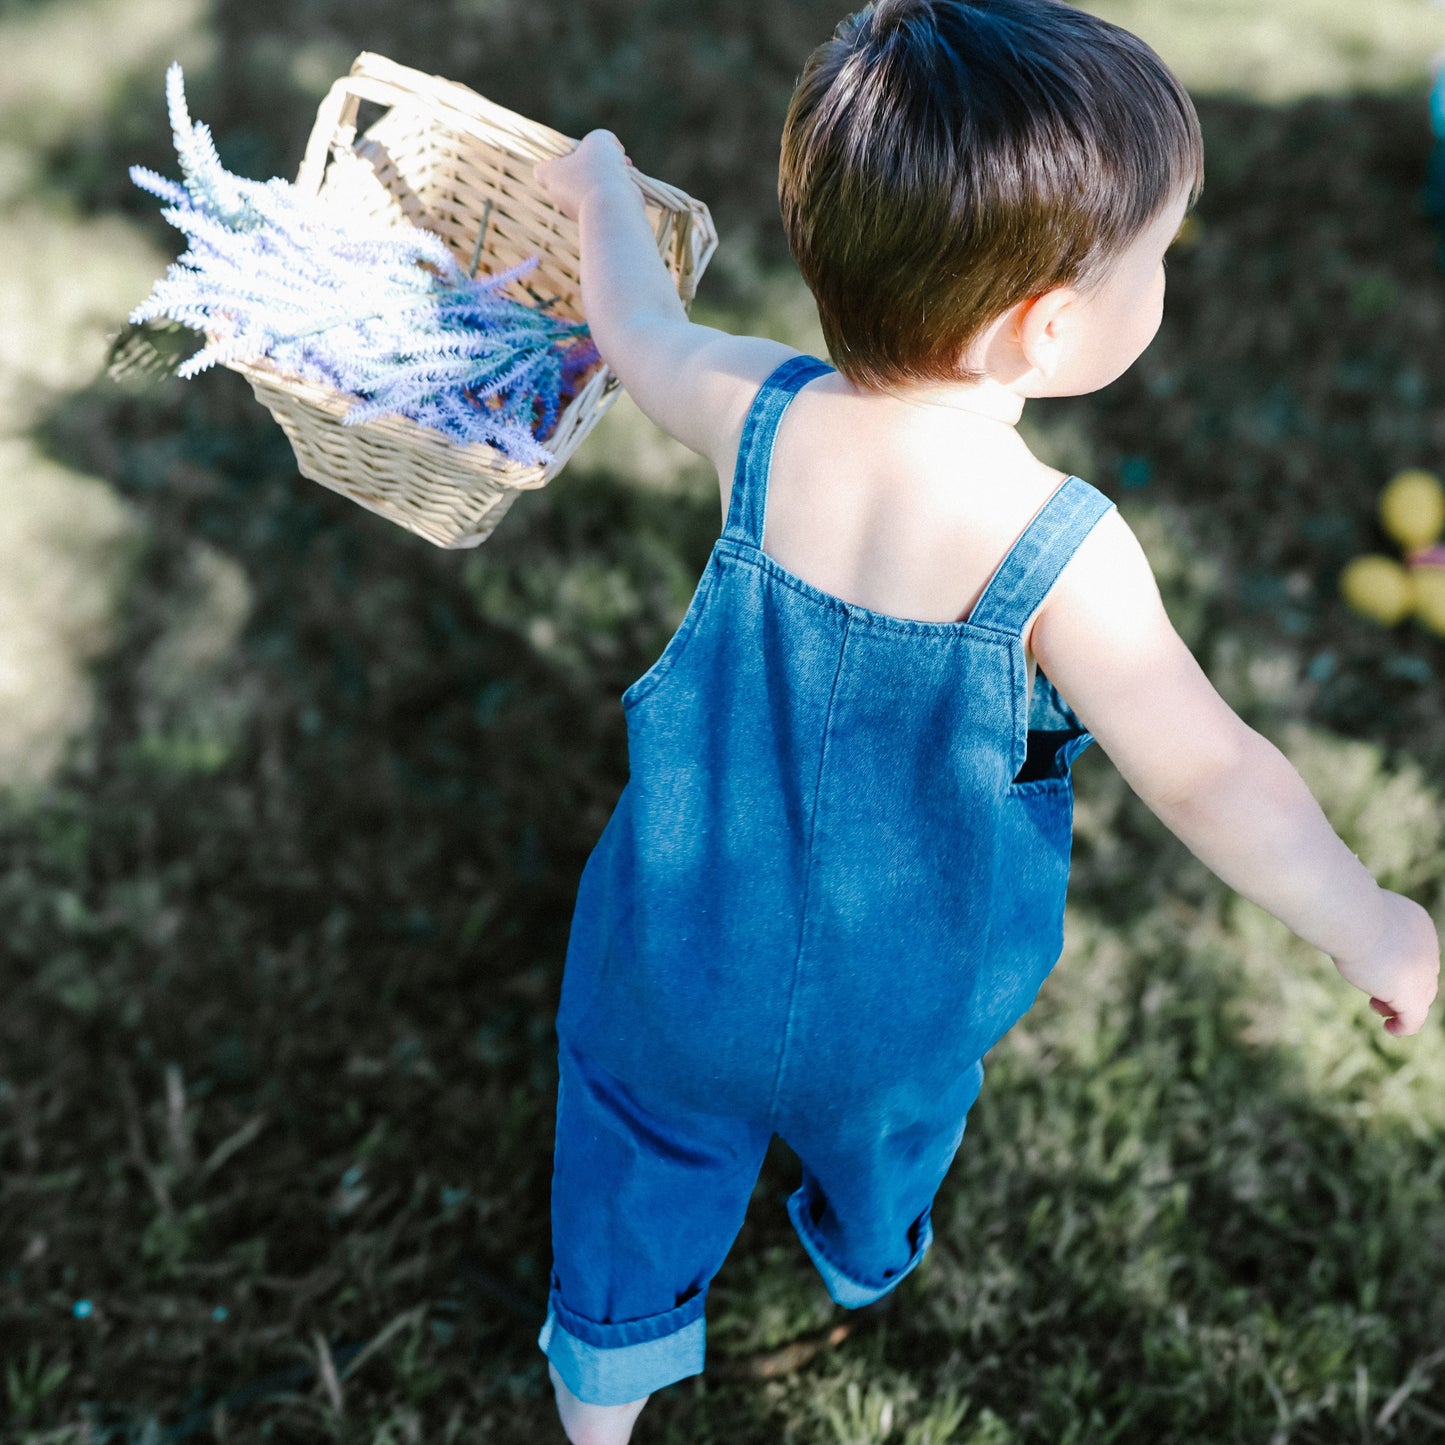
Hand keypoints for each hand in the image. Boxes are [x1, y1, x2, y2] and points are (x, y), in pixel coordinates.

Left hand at [534, 129, 637, 222]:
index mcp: (551, 176)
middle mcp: (561, 196)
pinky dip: (617, 189)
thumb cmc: (599, 170)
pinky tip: (629, 182)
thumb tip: (612, 150)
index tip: (572, 153)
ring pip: (593, 185)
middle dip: (594, 162)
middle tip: (609, 155)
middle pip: (573, 173)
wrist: (613, 207)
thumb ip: (602, 138)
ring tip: (625, 166)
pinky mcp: (596, 219)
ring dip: (610, 173)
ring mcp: (578, 210)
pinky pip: (605, 199)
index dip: (555, 158)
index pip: (541, 168)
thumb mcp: (600, 139)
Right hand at [1332, 890, 1439, 1036]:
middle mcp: (1427, 949)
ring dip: (1401, 1006)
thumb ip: (1362, 922)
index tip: (1377, 972)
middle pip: (1422, 976)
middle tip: (1378, 996)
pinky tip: (1392, 1029)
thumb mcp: (1359, 913)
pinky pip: (1414, 1017)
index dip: (1401, 967)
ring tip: (1379, 1009)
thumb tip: (1340, 915)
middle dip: (1402, 988)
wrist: (1351, 915)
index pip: (1416, 953)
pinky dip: (1405, 1025)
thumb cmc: (1345, 908)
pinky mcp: (1410, 994)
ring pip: (1420, 997)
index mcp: (1418, 924)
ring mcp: (1422, 972)